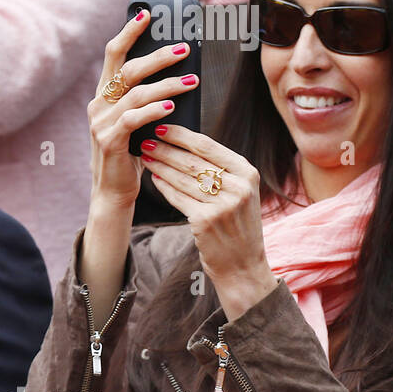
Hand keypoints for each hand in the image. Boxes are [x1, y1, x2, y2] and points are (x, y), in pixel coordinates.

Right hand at [88, 12, 199, 212]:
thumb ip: (149, 99)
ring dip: (167, 85)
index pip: (113, 55)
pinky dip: (153, 110)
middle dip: (158, 56)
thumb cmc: (134, 151)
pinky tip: (172, 106)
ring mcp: (101, 122)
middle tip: (185, 48)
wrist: (114, 189)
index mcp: (105, 94)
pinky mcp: (110, 140)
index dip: (128, 33)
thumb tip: (182, 73)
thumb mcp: (139, 120)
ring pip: (136, 93)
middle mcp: (99, 103)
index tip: (146, 14)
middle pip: (128, 69)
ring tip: (192, 80)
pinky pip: (132, 119)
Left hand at [140, 125, 276, 320]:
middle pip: (192, 160)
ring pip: (181, 178)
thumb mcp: (242, 194)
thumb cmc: (239, 226)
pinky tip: (154, 179)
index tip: (162, 127)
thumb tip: (188, 144)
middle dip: (165, 148)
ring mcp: (222, 204)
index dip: (182, 135)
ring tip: (145, 156)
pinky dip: (163, 186)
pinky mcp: (205, 220)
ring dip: (159, 165)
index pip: (209, 146)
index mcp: (248, 174)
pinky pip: (177, 197)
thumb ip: (223, 171)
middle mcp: (238, 187)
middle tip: (144, 140)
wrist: (243, 264)